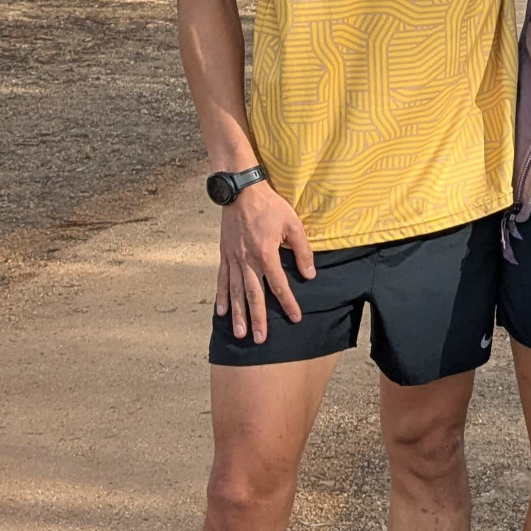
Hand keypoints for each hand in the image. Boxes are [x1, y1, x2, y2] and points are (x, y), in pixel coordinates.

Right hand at [214, 182, 314, 344]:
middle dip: (258, 318)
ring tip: (240, 333)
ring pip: (235, 292)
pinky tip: (221, 312)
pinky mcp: (224, 255)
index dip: (288, 303)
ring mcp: (233, 259)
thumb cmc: (270, 206)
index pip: (279, 285)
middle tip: (260, 339)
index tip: (295, 318)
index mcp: (266, 254)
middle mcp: (247, 260)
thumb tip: (310, 275)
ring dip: (238, 314)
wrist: (241, 191)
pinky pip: (222, 279)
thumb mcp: (293, 224)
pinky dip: (221, 297)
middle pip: (253, 295)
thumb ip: (303, 251)